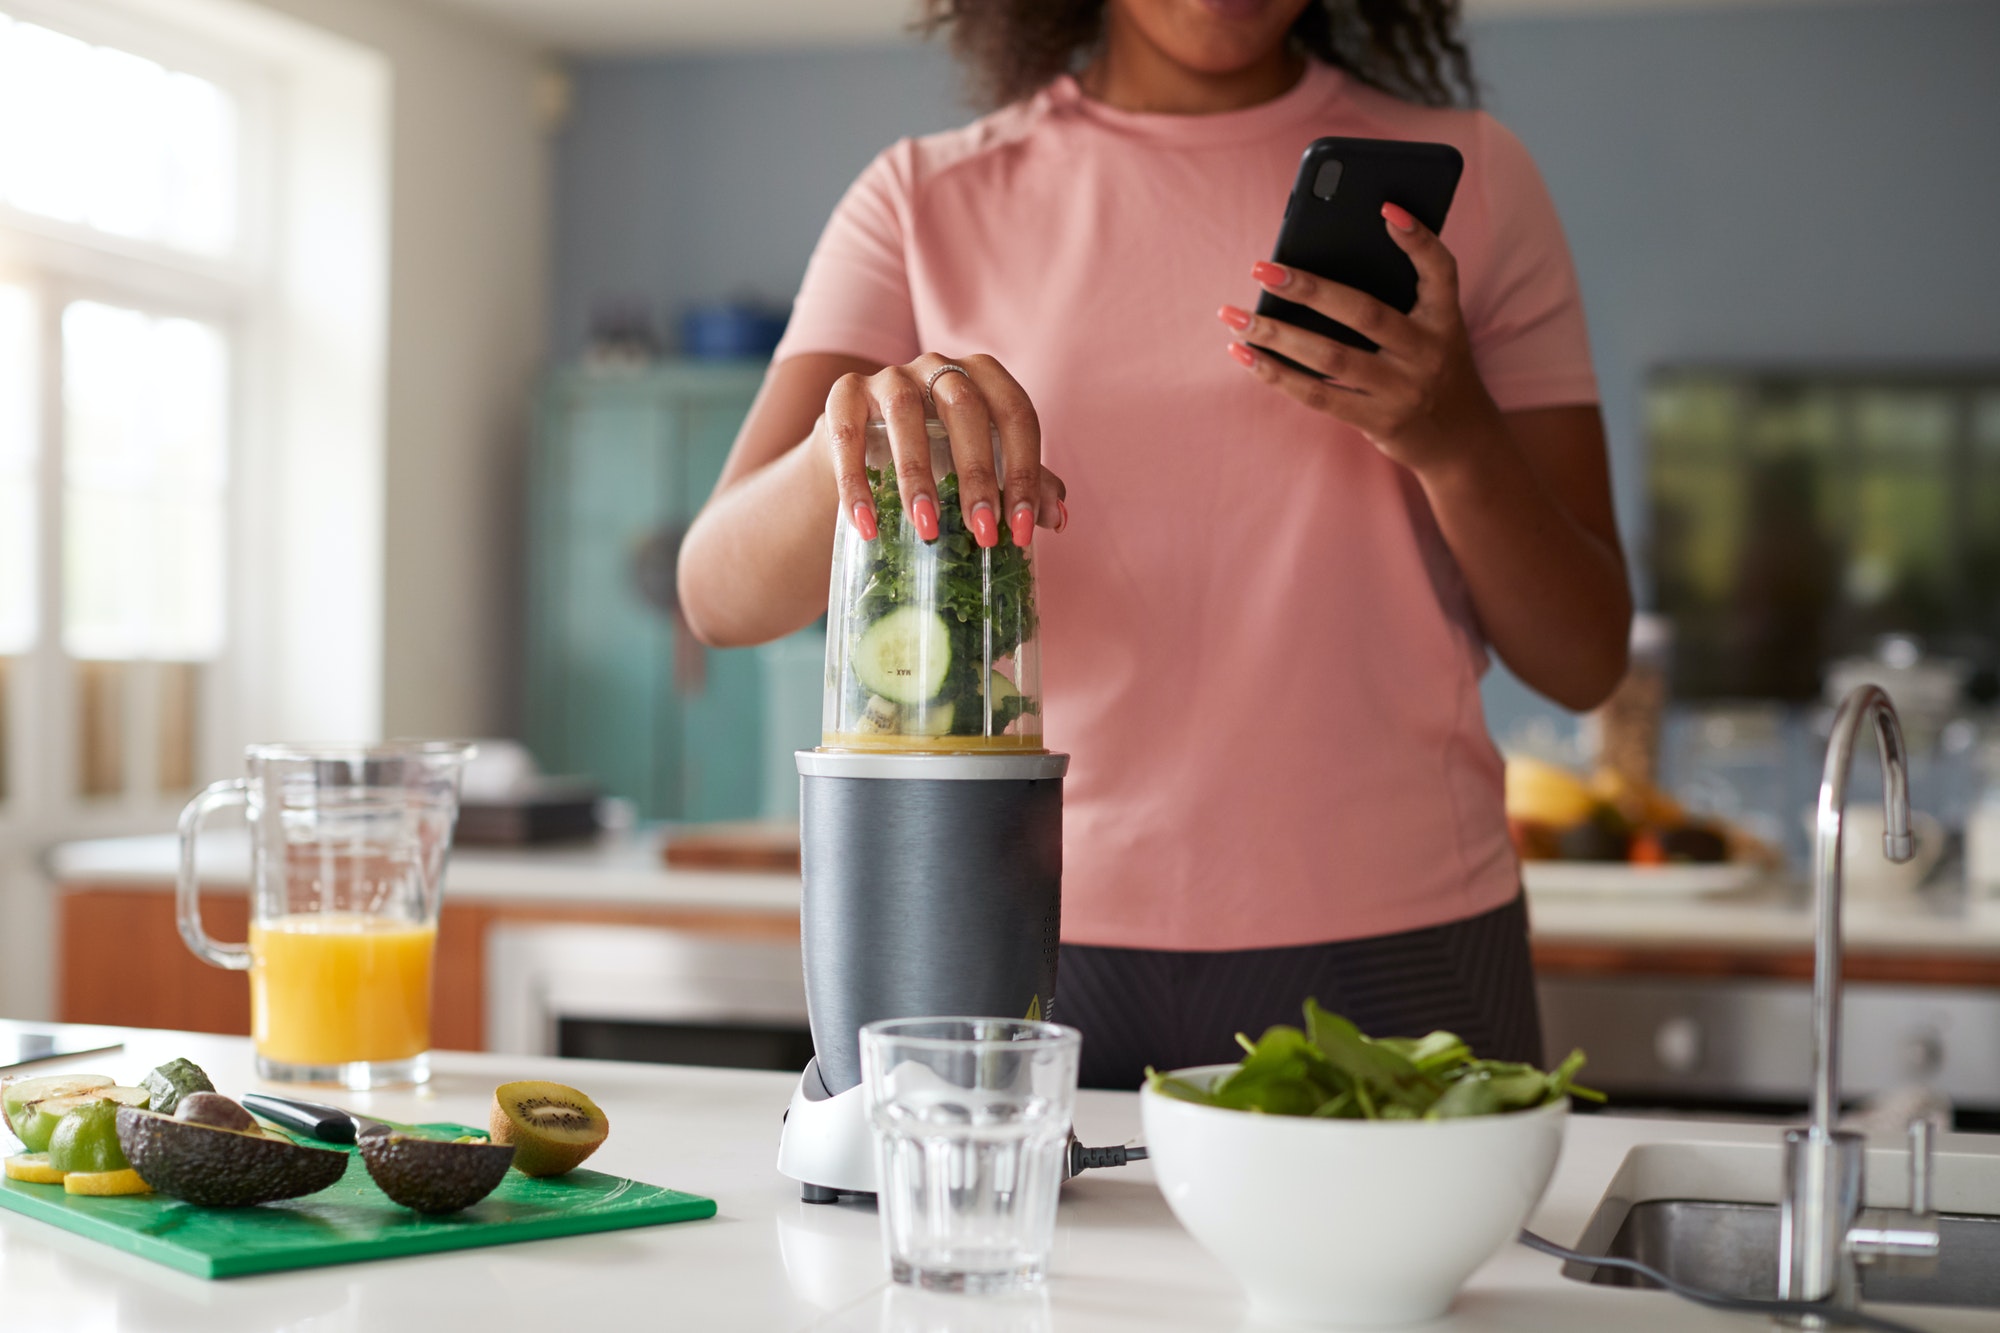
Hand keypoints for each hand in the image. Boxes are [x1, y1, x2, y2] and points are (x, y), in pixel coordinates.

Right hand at [819, 353, 1067, 546]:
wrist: (865, 454)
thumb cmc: (936, 458)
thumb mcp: (981, 468)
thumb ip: (1020, 484)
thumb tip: (1058, 517)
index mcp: (984, 378)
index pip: (1016, 415)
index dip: (1024, 472)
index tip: (1021, 529)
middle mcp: (938, 366)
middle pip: (965, 407)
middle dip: (978, 475)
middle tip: (982, 533)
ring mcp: (889, 376)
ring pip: (905, 412)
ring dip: (918, 474)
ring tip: (927, 529)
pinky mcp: (844, 394)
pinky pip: (847, 431)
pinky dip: (855, 480)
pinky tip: (867, 524)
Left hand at [1217, 203, 1501, 475]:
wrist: (1459, 438)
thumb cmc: (1429, 365)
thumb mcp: (1431, 329)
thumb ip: (1395, 298)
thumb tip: (1312, 272)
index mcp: (1445, 318)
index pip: (1441, 270)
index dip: (1418, 239)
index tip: (1384, 208)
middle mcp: (1429, 352)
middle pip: (1365, 313)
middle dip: (1309, 289)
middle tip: (1261, 268)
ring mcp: (1403, 390)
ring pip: (1331, 357)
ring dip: (1277, 335)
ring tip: (1234, 317)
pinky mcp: (1379, 421)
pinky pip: (1318, 395)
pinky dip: (1277, 373)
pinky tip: (1245, 354)